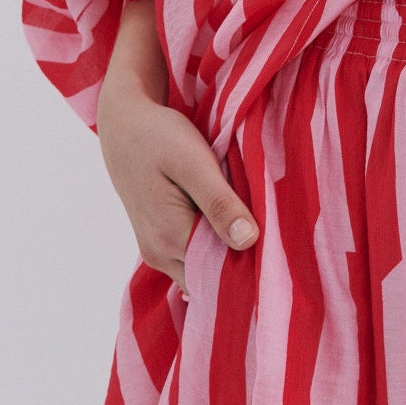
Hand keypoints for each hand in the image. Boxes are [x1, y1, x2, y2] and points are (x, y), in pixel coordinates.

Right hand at [95, 78, 257, 295]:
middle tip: (276, 241)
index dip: (253, 266)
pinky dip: (213, 247)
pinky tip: (232, 225)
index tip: (281, 252)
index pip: (221, 274)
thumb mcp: (193, 162)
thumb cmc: (159, 136)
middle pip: (211, 278)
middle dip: (242, 265)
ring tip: (257, 230)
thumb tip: (248, 241)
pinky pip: (192, 257)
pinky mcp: (158, 241)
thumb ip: (219, 203)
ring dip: (228, 256)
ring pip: (202, 270)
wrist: (123, 126)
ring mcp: (156, 250)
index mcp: (169, 237)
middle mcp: (159, 254)